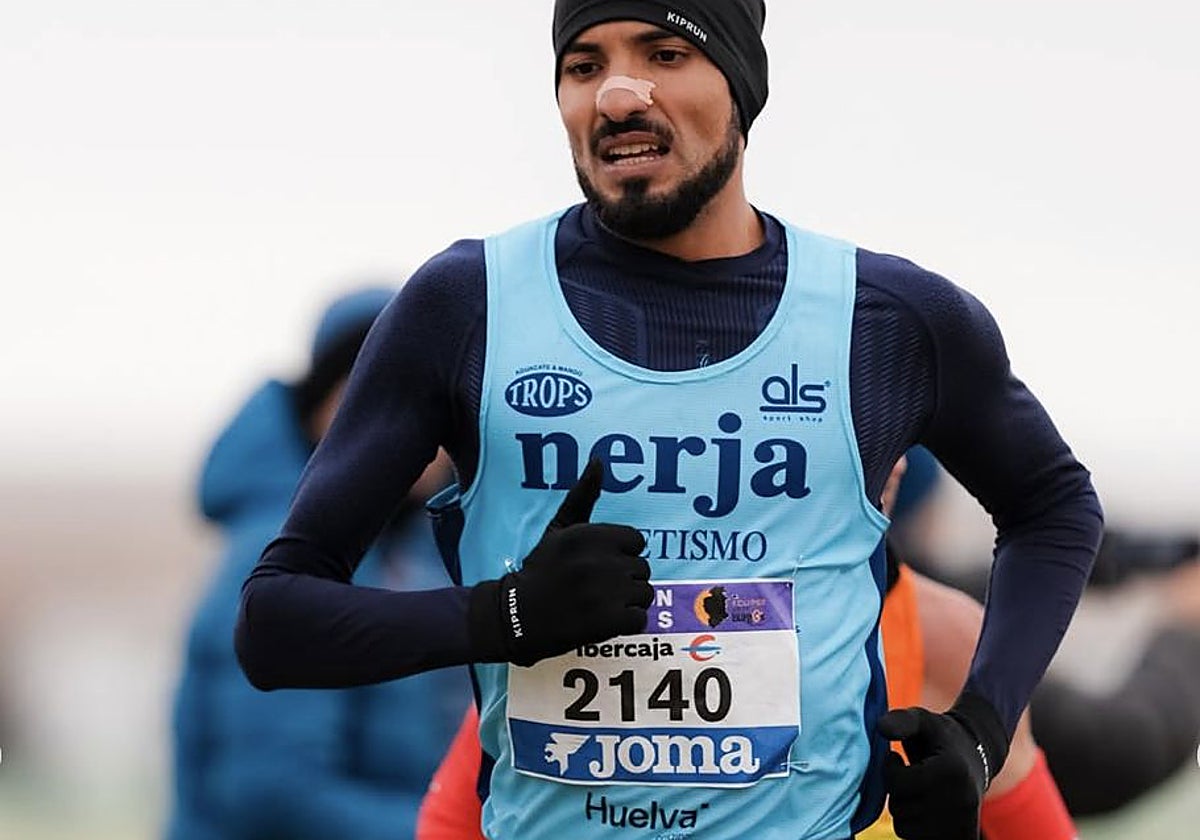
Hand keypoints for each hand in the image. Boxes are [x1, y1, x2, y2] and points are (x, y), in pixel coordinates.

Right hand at [469, 459, 651, 666]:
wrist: (515, 617)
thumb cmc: (542, 570)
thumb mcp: (558, 528)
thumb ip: (583, 495)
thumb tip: (598, 460)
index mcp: (589, 535)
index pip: (636, 541)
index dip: (621, 555)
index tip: (599, 565)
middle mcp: (598, 561)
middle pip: (643, 569)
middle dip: (624, 580)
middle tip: (595, 588)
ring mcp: (604, 593)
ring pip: (645, 594)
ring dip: (627, 603)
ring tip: (599, 604)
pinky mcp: (607, 622)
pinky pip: (640, 620)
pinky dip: (625, 624)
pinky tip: (601, 621)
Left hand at [877, 706, 992, 839]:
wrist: (976, 756)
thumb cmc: (940, 737)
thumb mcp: (921, 720)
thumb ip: (901, 720)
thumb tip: (881, 728)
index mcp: (952, 771)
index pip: (897, 783)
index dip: (889, 768)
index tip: (897, 758)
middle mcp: (962, 802)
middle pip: (899, 809)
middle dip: (897, 792)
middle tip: (911, 775)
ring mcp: (964, 825)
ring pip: (905, 829)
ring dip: (904, 810)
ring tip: (920, 791)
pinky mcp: (963, 839)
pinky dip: (916, 828)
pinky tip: (927, 808)